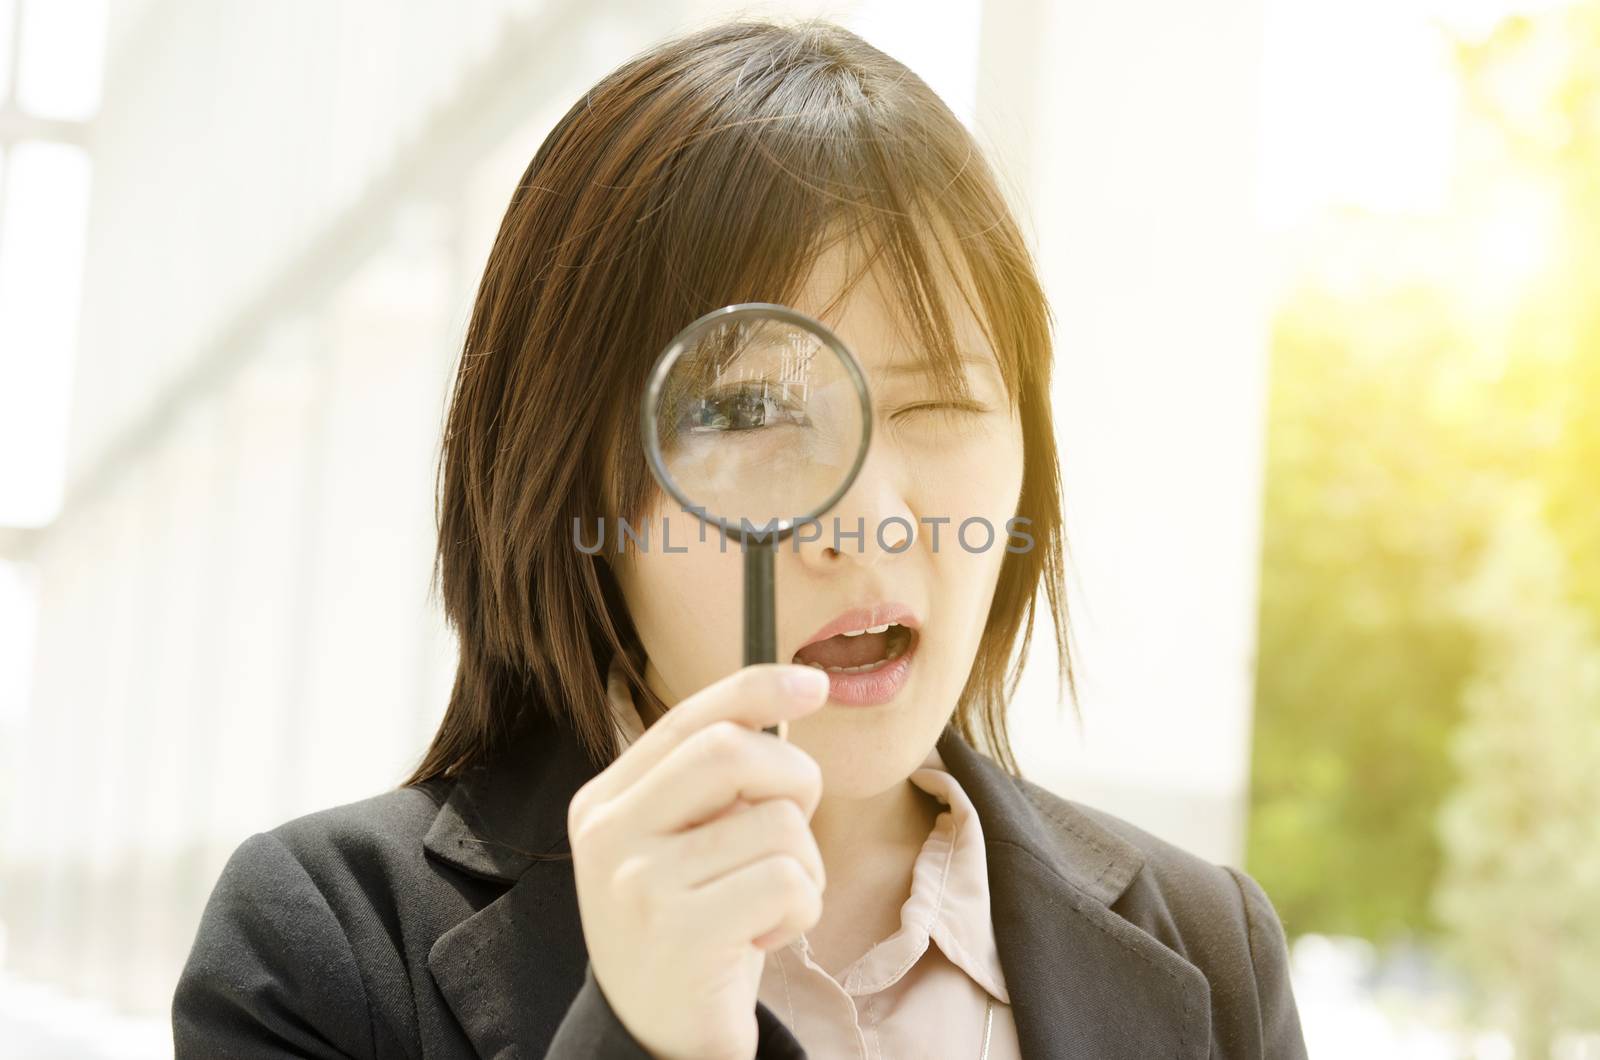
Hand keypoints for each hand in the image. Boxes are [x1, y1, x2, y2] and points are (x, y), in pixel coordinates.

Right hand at [567, 663, 829, 1059]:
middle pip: (733, 752)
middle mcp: (608, 835)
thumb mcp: (687, 845)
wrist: (661, 1040)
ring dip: (803, 868)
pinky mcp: (680, 933)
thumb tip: (791, 694)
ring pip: (777, 825)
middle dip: (794, 782)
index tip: (814, 683)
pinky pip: (787, 882)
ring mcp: (638, 884)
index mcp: (605, 801)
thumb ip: (714, 782)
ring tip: (766, 907)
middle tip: (793, 832)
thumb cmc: (693, 930)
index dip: (757, 689)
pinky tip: (762, 940)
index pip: (688, 719)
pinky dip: (800, 911)